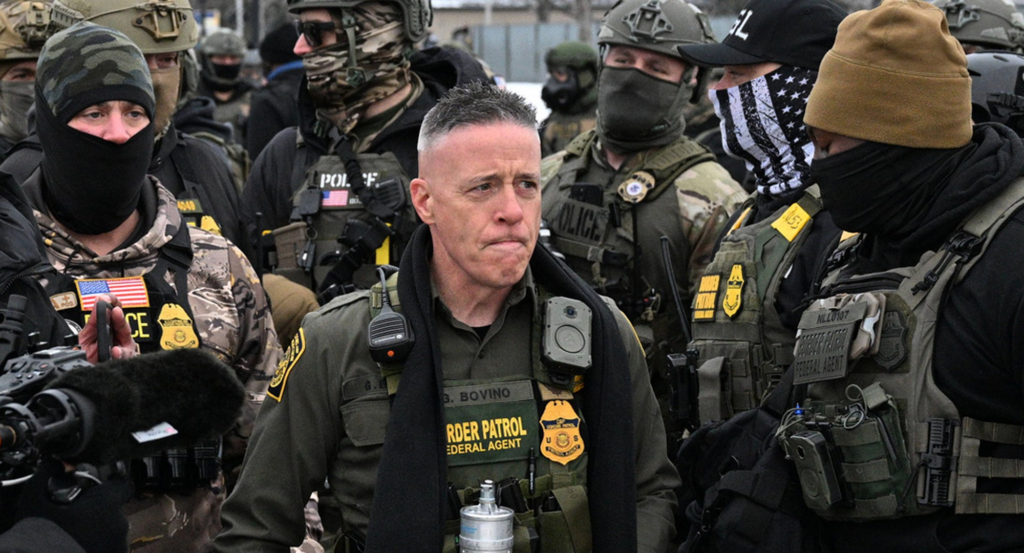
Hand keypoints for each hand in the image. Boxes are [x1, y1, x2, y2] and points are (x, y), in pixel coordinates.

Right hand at [15, 459, 131, 552]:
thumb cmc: (37, 535)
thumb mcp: (33, 499)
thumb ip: (47, 473)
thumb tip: (57, 464)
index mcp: (107, 504)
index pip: (122, 485)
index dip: (110, 485)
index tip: (97, 488)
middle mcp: (119, 525)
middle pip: (114, 510)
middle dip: (98, 511)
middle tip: (74, 515)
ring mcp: (118, 546)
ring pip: (112, 531)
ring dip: (98, 531)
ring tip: (73, 534)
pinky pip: (109, 548)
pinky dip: (97, 546)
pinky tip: (77, 547)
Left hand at [78, 294, 136, 363]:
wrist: (83, 372)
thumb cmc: (87, 356)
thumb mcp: (86, 336)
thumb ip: (93, 321)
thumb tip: (99, 302)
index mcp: (111, 328)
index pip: (116, 311)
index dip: (114, 302)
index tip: (107, 298)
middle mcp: (120, 338)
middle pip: (124, 325)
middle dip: (120, 318)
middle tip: (115, 311)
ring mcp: (124, 350)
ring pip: (128, 342)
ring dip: (122, 336)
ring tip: (114, 331)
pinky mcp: (125, 361)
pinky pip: (126, 357)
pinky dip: (121, 354)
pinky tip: (115, 352)